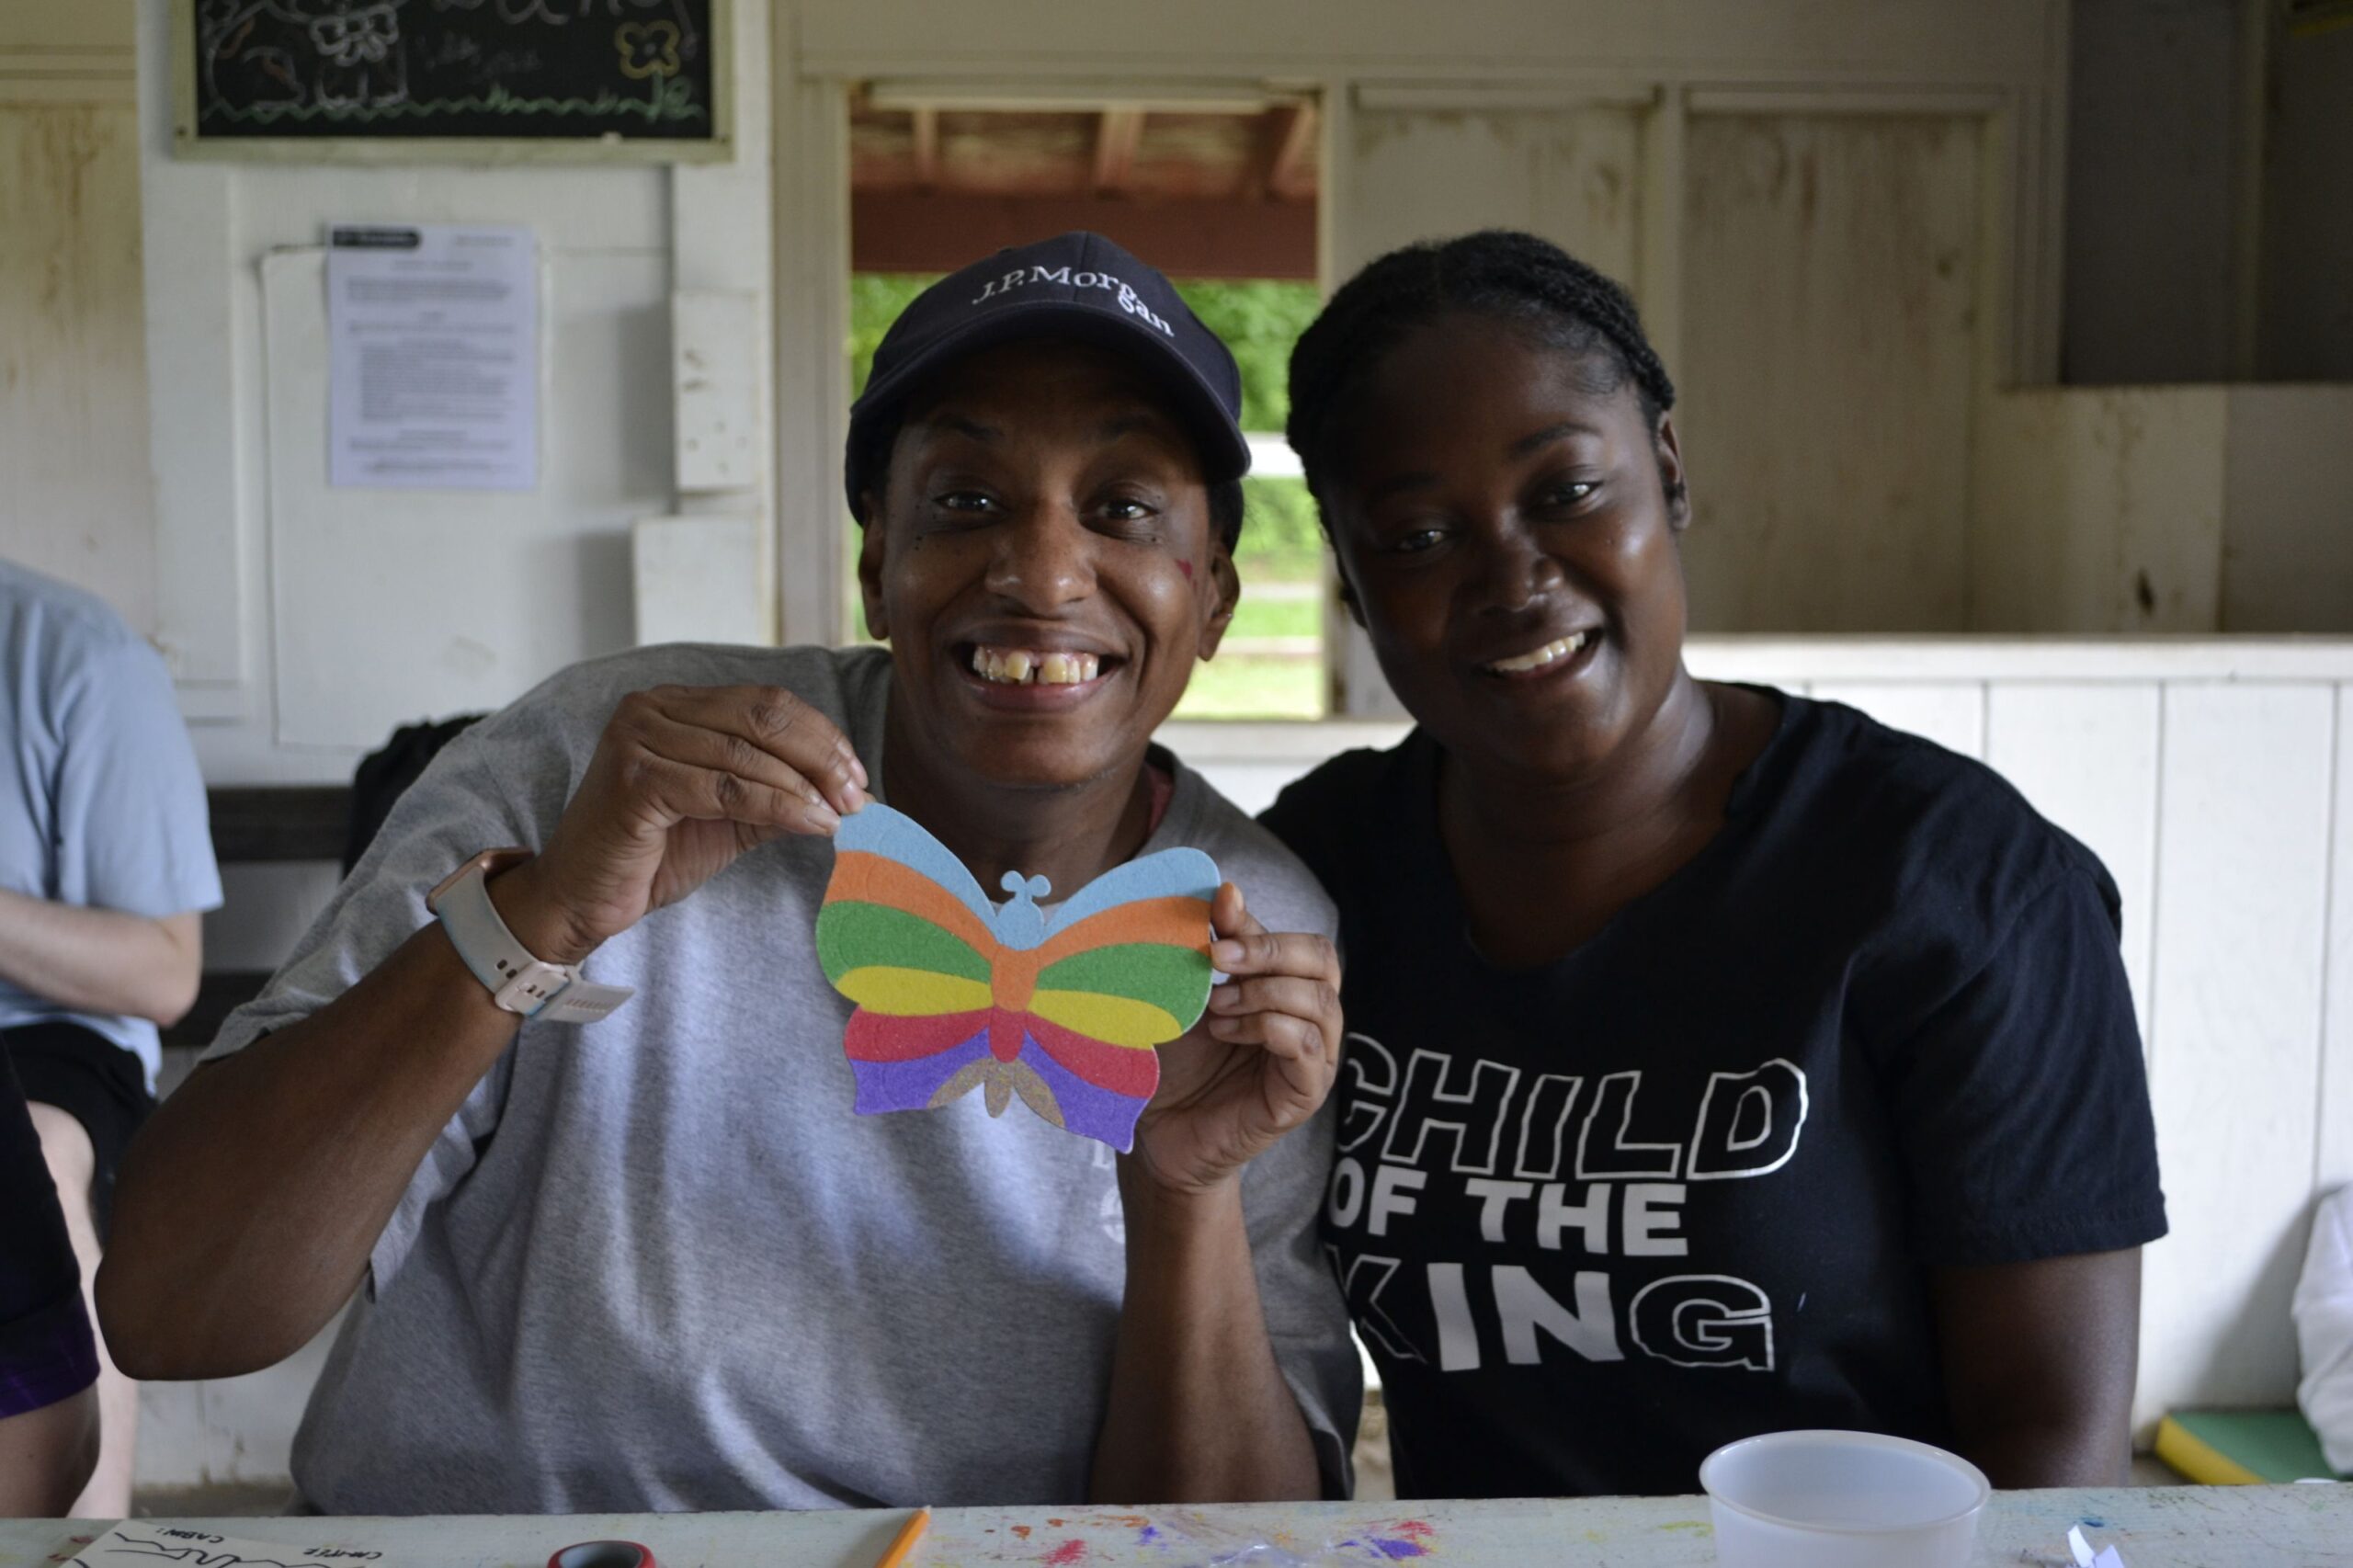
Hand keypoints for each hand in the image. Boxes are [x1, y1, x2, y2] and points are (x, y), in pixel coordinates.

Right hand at [494, 684, 865, 964]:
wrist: (582, 898)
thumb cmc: (653, 855)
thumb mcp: (731, 817)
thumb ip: (781, 794)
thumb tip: (852, 794)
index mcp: (675, 704)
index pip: (766, 703)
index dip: (821, 736)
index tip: (858, 776)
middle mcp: (652, 708)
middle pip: (762, 717)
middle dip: (821, 757)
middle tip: (856, 797)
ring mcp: (638, 738)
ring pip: (746, 754)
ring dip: (804, 788)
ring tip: (838, 817)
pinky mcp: (634, 779)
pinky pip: (724, 788)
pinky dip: (776, 806)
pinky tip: (810, 824)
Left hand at [1128, 883, 1341, 1196]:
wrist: (1158, 1130)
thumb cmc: (1177, 1060)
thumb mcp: (1191, 993)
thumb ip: (1214, 945)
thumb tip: (1228, 890)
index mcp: (1292, 991)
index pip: (1302, 943)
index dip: (1262, 926)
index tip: (1217, 915)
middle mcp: (1313, 1022)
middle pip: (1324, 963)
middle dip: (1270, 952)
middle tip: (1216, 959)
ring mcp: (1314, 1061)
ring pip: (1319, 1002)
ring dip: (1262, 993)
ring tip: (1214, 1007)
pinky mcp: (1305, 1095)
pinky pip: (1306, 1046)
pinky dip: (1267, 1028)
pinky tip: (1226, 1032)